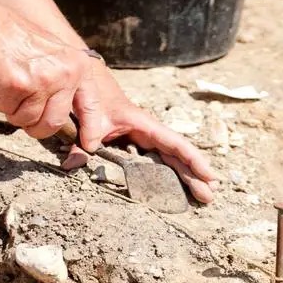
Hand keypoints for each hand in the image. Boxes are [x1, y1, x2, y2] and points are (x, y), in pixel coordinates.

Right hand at [0, 22, 92, 139]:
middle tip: (24, 118)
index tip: (89, 144)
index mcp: (78, 65)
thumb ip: (64, 82)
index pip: (90, 105)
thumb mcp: (54, 55)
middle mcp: (66, 73)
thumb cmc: (16, 41)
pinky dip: (0, 102)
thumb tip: (66, 117)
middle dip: (37, 128)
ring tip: (10, 89)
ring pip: (29, 121)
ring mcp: (44, 80)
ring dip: (14, 112)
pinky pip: (9, 112)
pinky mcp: (20, 85)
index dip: (90, 129)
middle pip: (55, 123)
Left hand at [61, 61, 218, 203]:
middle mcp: (150, 135)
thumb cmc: (95, 99)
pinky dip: (171, 175)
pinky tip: (180, 189)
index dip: (193, 160)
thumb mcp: (91, 118)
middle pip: (178, 157)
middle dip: (195, 175)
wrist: (90, 85)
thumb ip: (82, 141)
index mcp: (145, 126)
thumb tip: (72, 164)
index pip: (175, 144)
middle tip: (210, 197)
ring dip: (188, 177)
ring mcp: (146, 142)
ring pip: (171, 161)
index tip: (209, 175)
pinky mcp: (138, 147)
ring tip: (204, 196)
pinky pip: (159, 163)